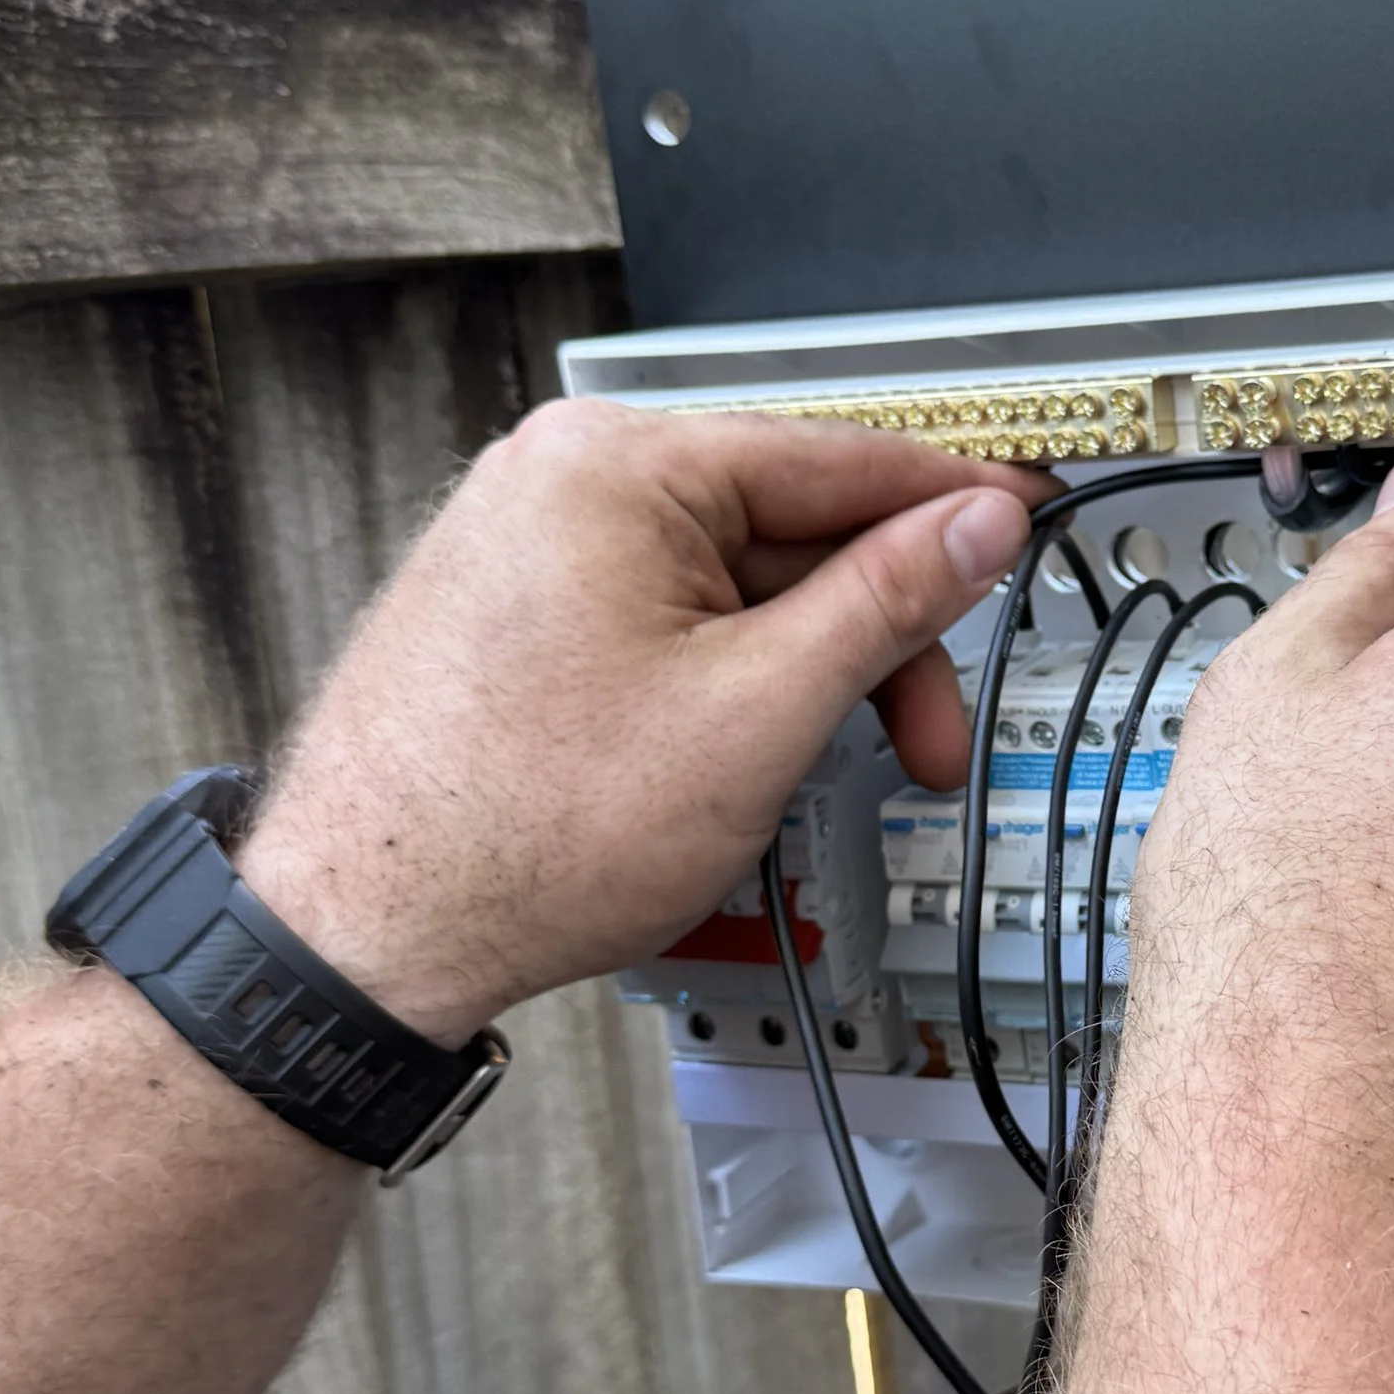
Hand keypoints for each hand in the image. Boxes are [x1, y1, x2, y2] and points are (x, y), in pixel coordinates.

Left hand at [237, 406, 1044, 1043]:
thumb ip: (884, 601)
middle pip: (787, 529)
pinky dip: (724, 685)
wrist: (365, 936)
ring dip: (800, 676)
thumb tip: (975, 525)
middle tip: (927, 740)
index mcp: (614, 465)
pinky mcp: (511, 615)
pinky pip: (662, 621)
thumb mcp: (758, 713)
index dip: (955, 504)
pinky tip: (738, 764)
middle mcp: (556, 480)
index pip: (838, 458)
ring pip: (728, 587)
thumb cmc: (516, 835)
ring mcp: (524, 546)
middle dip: (872, 640)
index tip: (1028, 520)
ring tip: (816, 776)